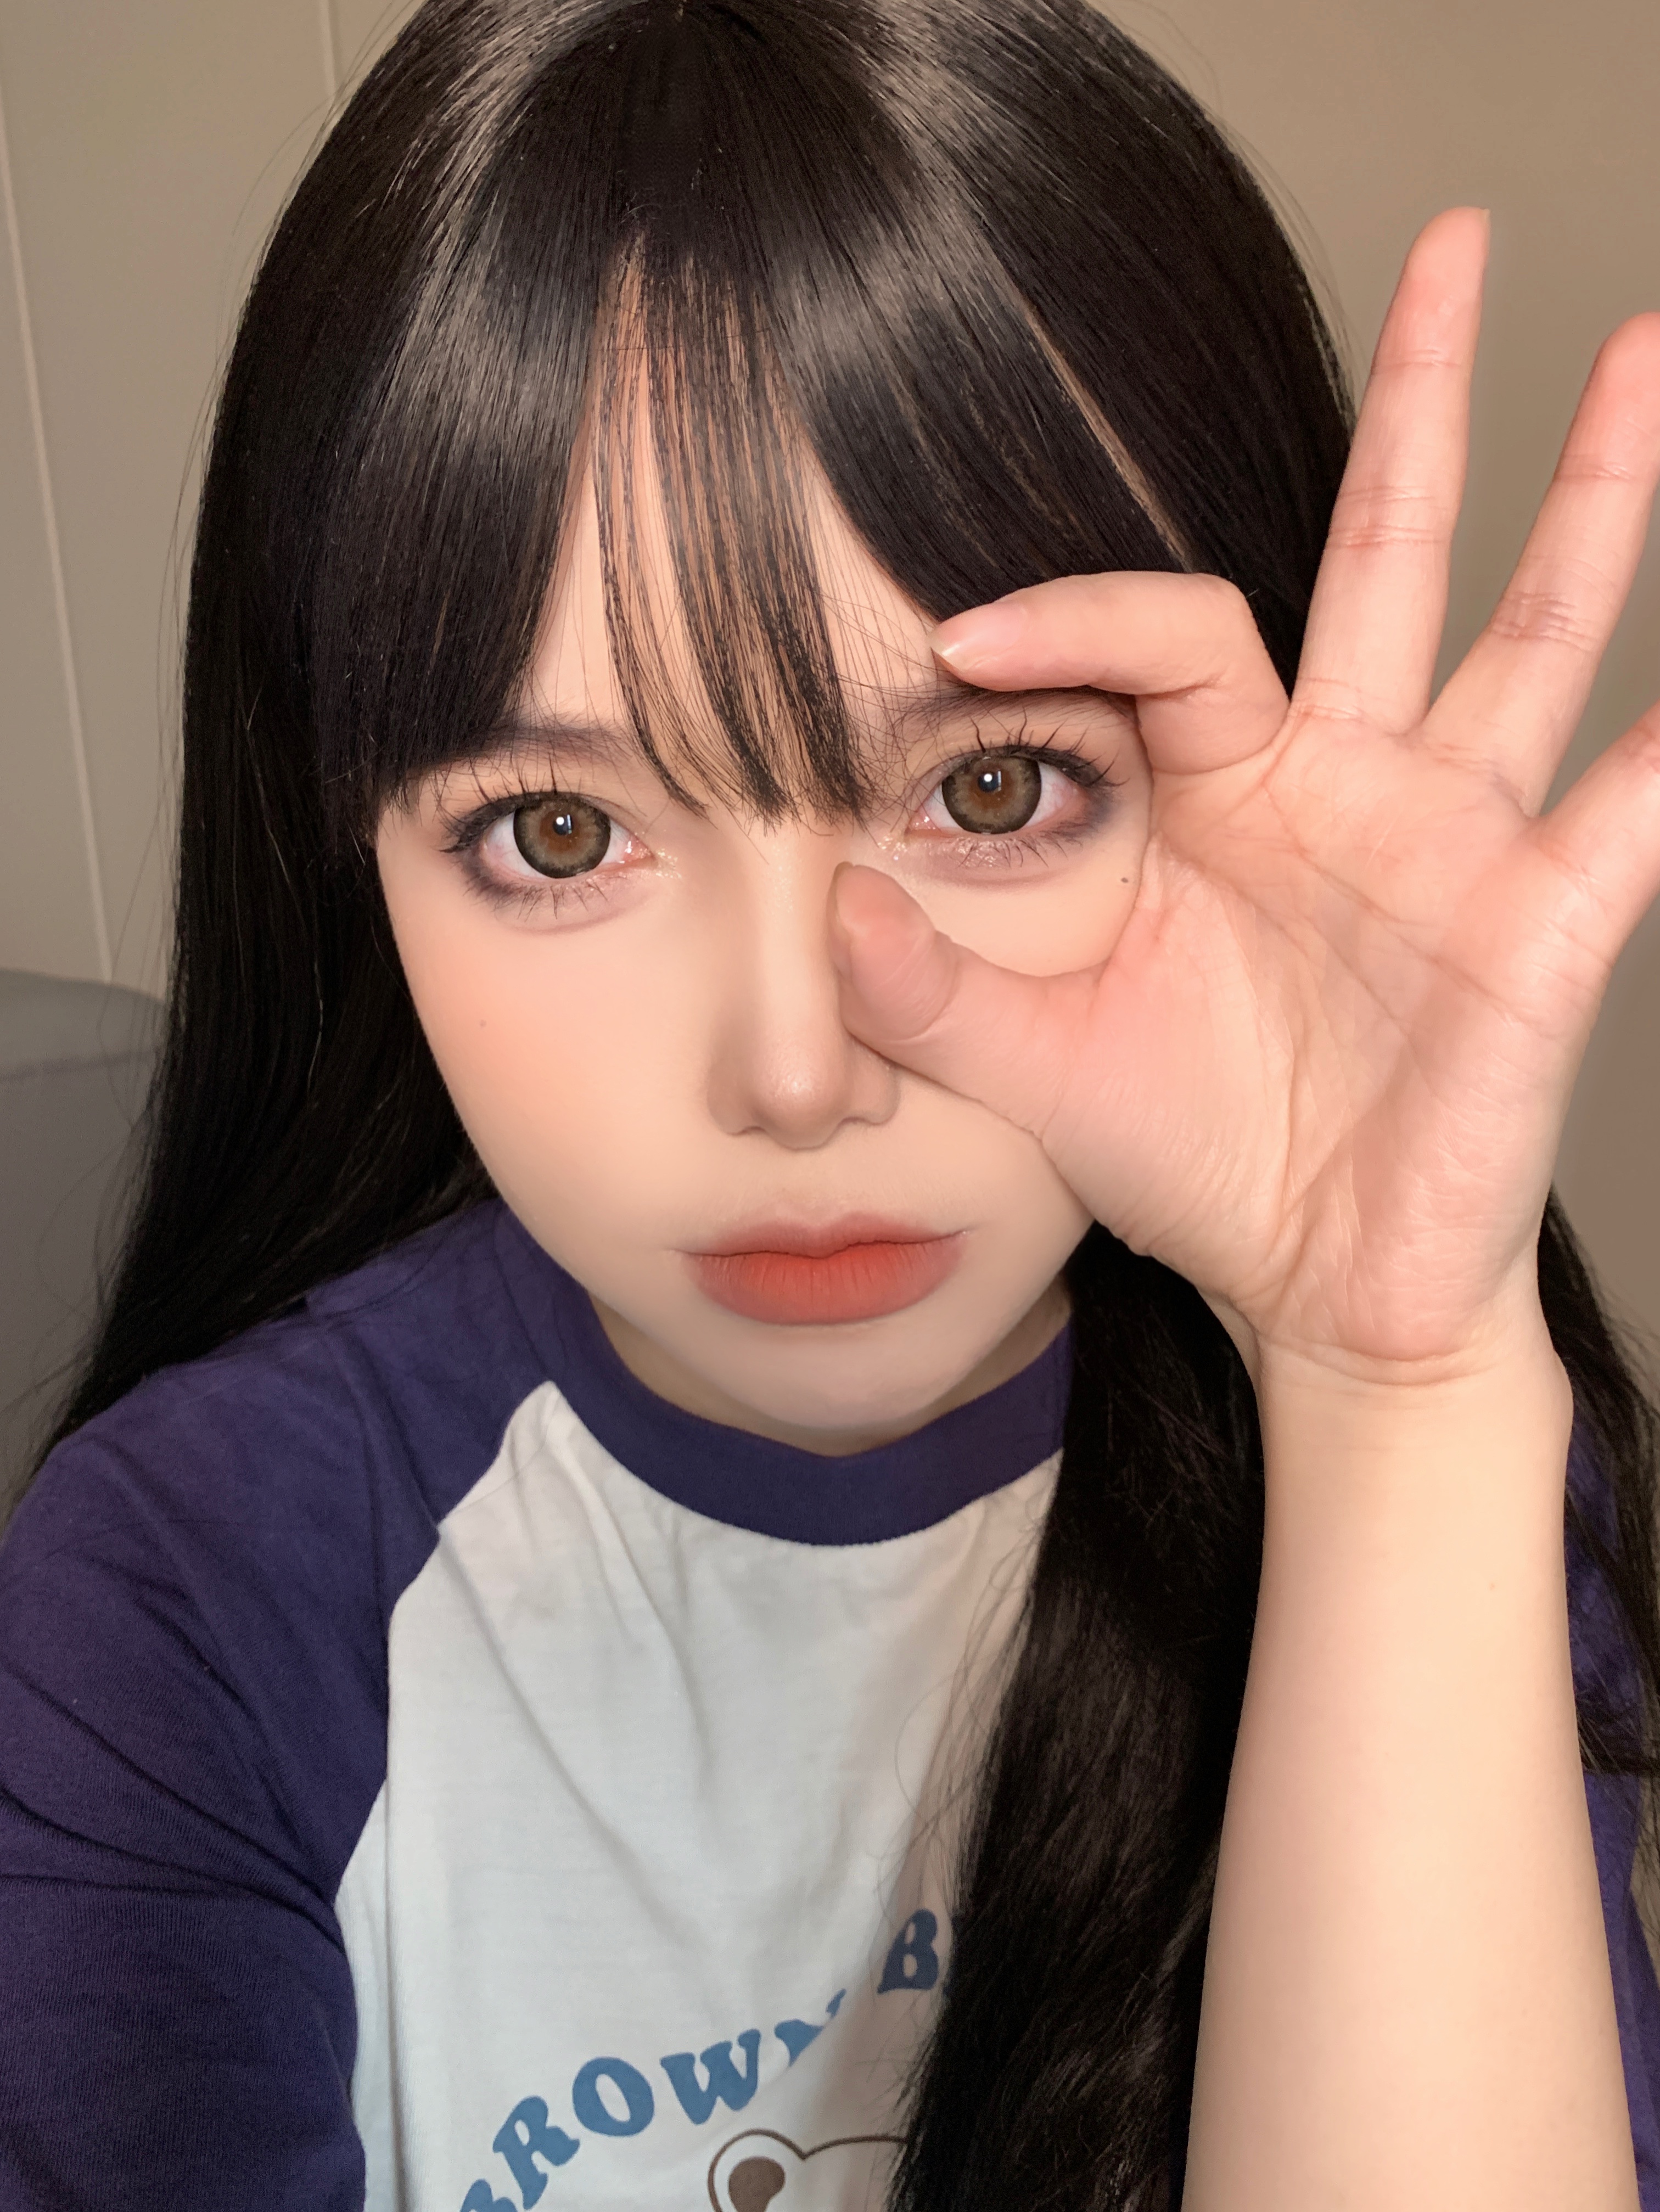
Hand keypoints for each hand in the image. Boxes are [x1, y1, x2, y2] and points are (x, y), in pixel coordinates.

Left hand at [831, 210, 1659, 1382]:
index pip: (1171, 631)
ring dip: (1589, 497)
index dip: (1070, 615)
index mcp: (1230, 792)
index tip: (954, 634)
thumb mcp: (1040, 1064)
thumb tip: (824, 900)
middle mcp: (1355, 780)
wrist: (1309, 1279)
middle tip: (1456, 242)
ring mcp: (1460, 837)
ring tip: (1636, 350)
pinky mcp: (1542, 924)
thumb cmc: (1193, 1154)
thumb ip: (932, 989)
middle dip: (1425, 402)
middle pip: (1393, 550)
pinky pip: (1625, 809)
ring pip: (1534, 629)